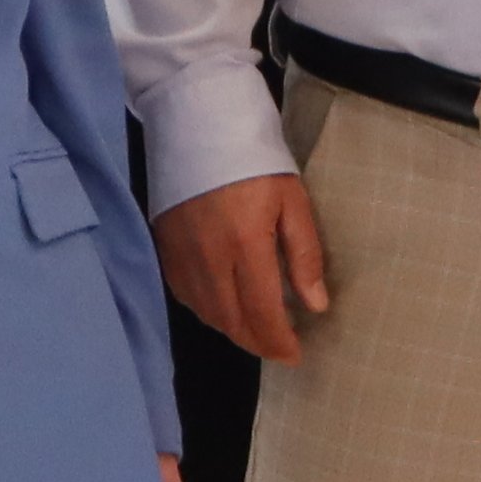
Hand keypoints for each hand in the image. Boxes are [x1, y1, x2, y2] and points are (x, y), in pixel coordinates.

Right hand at [154, 174, 332, 363]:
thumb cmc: (256, 161)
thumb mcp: (293, 201)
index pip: (262, 313)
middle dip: (257, 343)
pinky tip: (225, 306)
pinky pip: (186, 296)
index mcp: (246, 246)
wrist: (199, 127)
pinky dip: (208, 311)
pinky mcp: (165, 249)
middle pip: (232, 321)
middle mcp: (209, 259)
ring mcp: (181, 256)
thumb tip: (316, 306)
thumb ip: (304, 255)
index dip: (278, 342)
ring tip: (257, 330)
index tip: (294, 355)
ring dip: (234, 329)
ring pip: (207, 314)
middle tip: (279, 349)